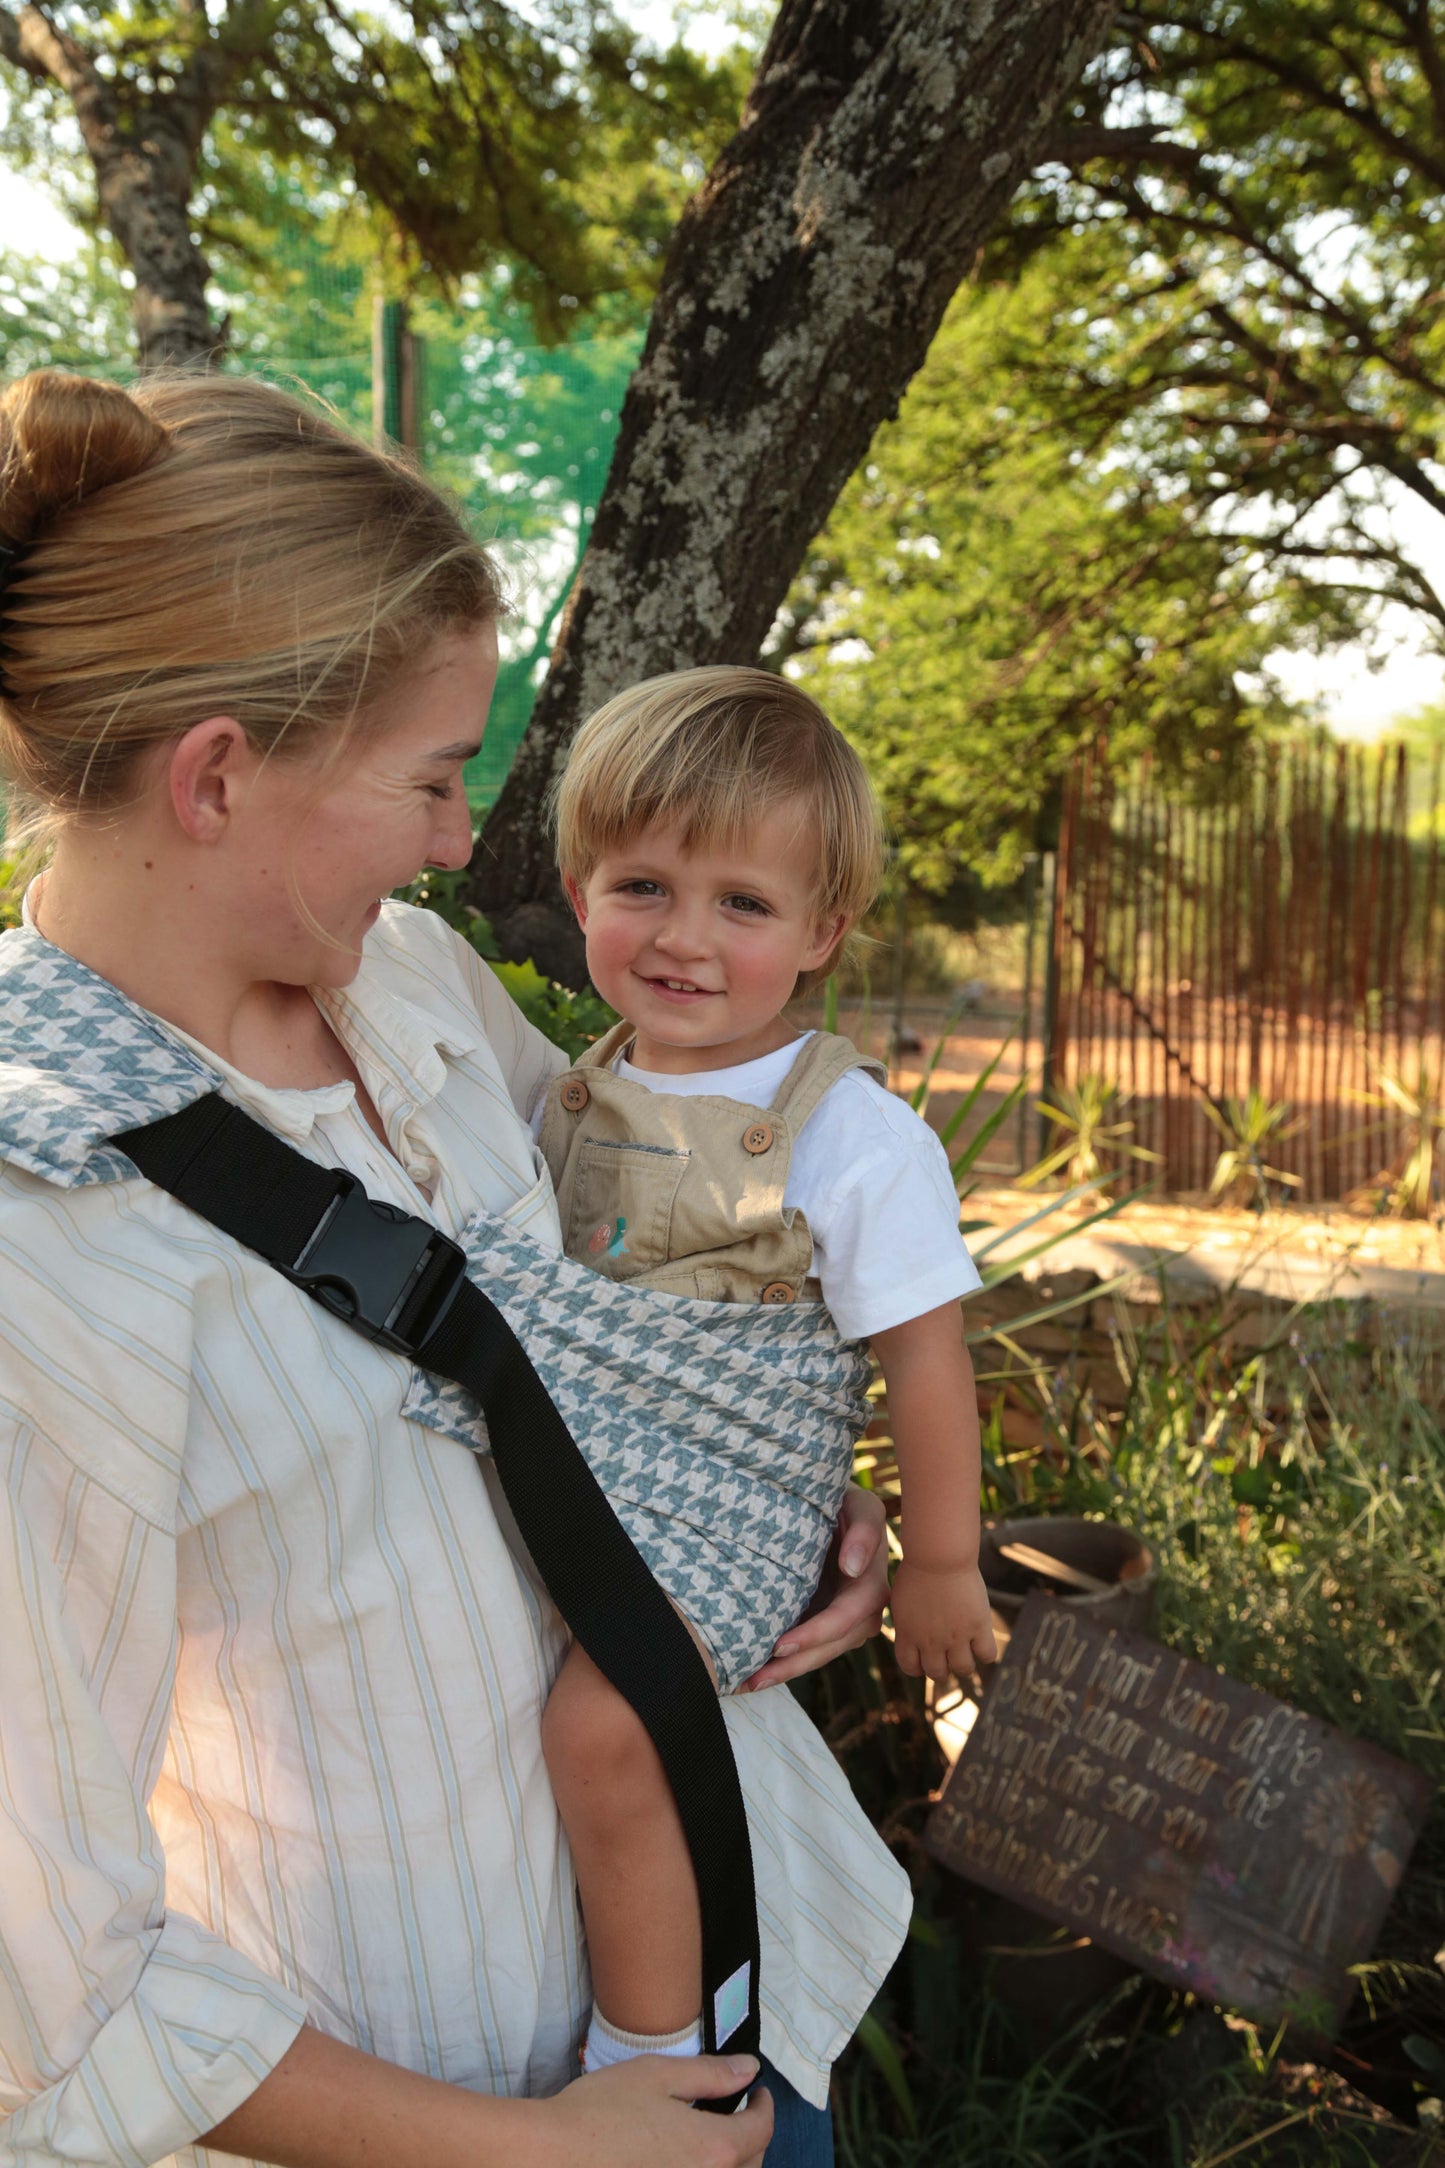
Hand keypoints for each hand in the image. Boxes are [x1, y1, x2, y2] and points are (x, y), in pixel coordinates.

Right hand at [528, 2055, 772, 2167]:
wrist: (552, 2156)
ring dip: (732, 2164)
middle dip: (752, 2139)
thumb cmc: (603, 2108)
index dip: (764, 2107)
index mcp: (715, 2148)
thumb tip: (751, 2070)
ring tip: (713, 2141)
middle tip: (737, 2114)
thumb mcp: (659, 2075)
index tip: (757, 2092)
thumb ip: (710, 2074)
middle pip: (752, 2165)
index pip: (761, 2130)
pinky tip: (682, 2160)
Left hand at [740, 1484, 887, 1690]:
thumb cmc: (842, 1499)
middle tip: (756, 1677)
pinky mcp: (827, 1619)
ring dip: (787, 1670)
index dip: (817, 1633)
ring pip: (821, 1653)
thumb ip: (864, 1530)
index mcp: (872, 1581)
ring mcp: (846, 1617)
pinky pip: (811, 1647)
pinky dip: (786, 1662)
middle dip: (796, 1663)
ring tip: (747, 1683)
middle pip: (833, 1645)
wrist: (829, 1502)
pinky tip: (756, 1673)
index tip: (780, 1644)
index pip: (848, 1616)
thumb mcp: (859, 1503)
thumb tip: (852, 1568)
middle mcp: (864, 1606)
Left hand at [889, 1558, 996, 1681]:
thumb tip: (909, 1633)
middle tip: (947, 1652)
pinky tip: (981, 1639)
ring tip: (966, 1648)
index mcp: (907, 1634)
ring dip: (964, 1663)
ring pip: (963, 1669)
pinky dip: (986, 1652)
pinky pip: (988, 1655)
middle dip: (942, 1666)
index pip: (910, 1668)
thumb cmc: (918, 1568)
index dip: (919, 1666)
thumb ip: (906, 1621)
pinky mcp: (978, 1626)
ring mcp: (955, 1636)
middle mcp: (930, 1641)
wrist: (939, 1554)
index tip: (925, 1658)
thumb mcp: (902, 1598)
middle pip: (937, 1673)